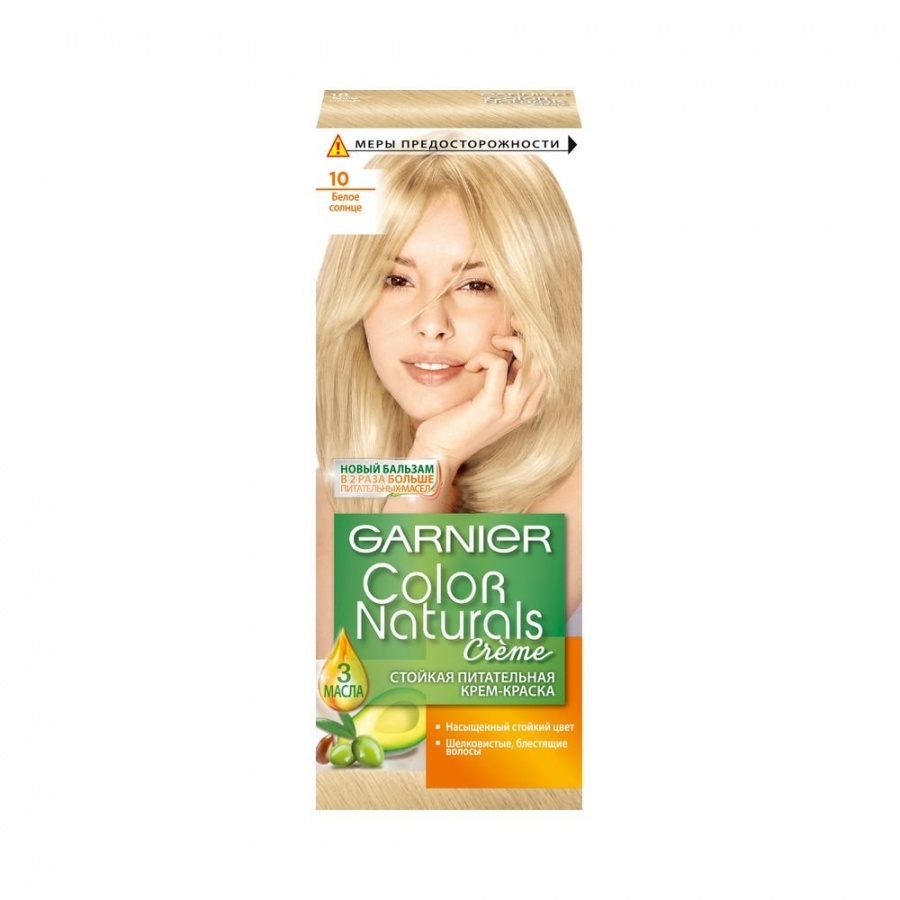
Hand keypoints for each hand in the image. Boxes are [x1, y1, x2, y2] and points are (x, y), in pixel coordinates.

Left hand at [410, 319, 546, 473]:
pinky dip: (484, 357)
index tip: (516, 330)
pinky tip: (471, 367)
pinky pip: (499, 365)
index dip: (536, 345)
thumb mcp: (487, 402)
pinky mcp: (491, 407)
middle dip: (529, 338)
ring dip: (512, 343)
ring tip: (493, 342)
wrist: (439, 454)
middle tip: (508, 327)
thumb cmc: (456, 425)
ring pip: (531, 363)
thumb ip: (501, 383)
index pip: (547, 369)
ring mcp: (510, 410)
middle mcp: (523, 410)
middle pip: (544, 363)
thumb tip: (503, 354)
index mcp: (526, 409)